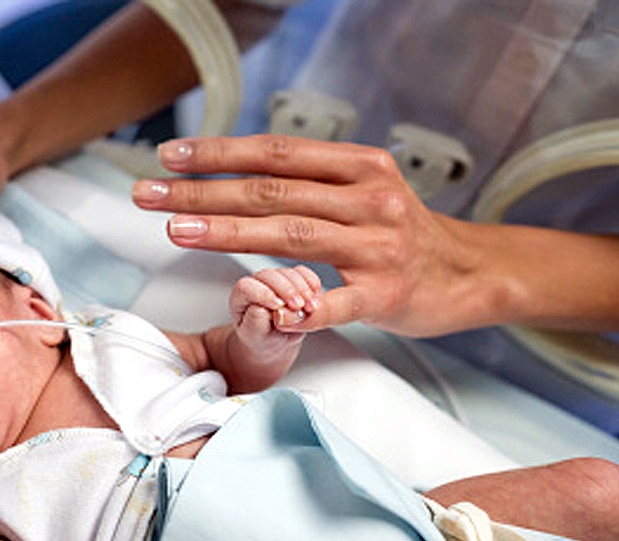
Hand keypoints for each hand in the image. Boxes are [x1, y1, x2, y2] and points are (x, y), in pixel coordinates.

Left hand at [132, 134, 478, 336]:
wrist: (470, 273)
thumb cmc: (401, 233)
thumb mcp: (363, 190)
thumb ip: (309, 180)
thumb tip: (237, 168)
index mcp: (359, 167)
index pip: (277, 153)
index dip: (219, 153)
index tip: (171, 157)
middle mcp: (368, 200)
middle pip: (272, 191)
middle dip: (202, 192)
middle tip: (149, 194)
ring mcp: (378, 248)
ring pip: (291, 235)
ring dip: (227, 232)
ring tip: (177, 230)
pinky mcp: (387, 294)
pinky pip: (333, 303)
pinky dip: (296, 307)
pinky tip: (260, 308)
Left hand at [230, 265, 321, 353]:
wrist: (274, 341)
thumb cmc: (261, 339)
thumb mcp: (255, 336)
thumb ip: (256, 322)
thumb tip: (261, 308)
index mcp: (241, 296)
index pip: (247, 287)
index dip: (263, 294)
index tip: (278, 307)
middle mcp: (257, 284)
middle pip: (270, 275)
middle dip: (287, 290)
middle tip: (298, 307)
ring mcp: (275, 280)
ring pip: (288, 273)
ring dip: (303, 289)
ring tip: (310, 308)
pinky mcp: (293, 280)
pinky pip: (304, 273)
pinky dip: (312, 284)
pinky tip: (315, 299)